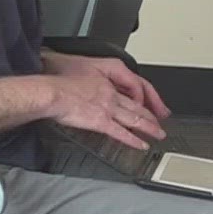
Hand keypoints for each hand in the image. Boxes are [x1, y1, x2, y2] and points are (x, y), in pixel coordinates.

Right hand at [44, 69, 167, 150]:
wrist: (52, 92)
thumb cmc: (59, 80)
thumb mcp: (81, 68)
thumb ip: (92, 78)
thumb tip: (94, 85)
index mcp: (106, 81)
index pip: (132, 88)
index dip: (143, 97)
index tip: (148, 103)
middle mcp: (111, 95)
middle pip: (137, 105)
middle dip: (152, 114)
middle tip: (161, 122)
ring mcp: (108, 109)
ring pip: (134, 119)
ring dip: (149, 127)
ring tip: (158, 134)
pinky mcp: (101, 122)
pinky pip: (121, 133)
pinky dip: (134, 140)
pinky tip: (142, 145)